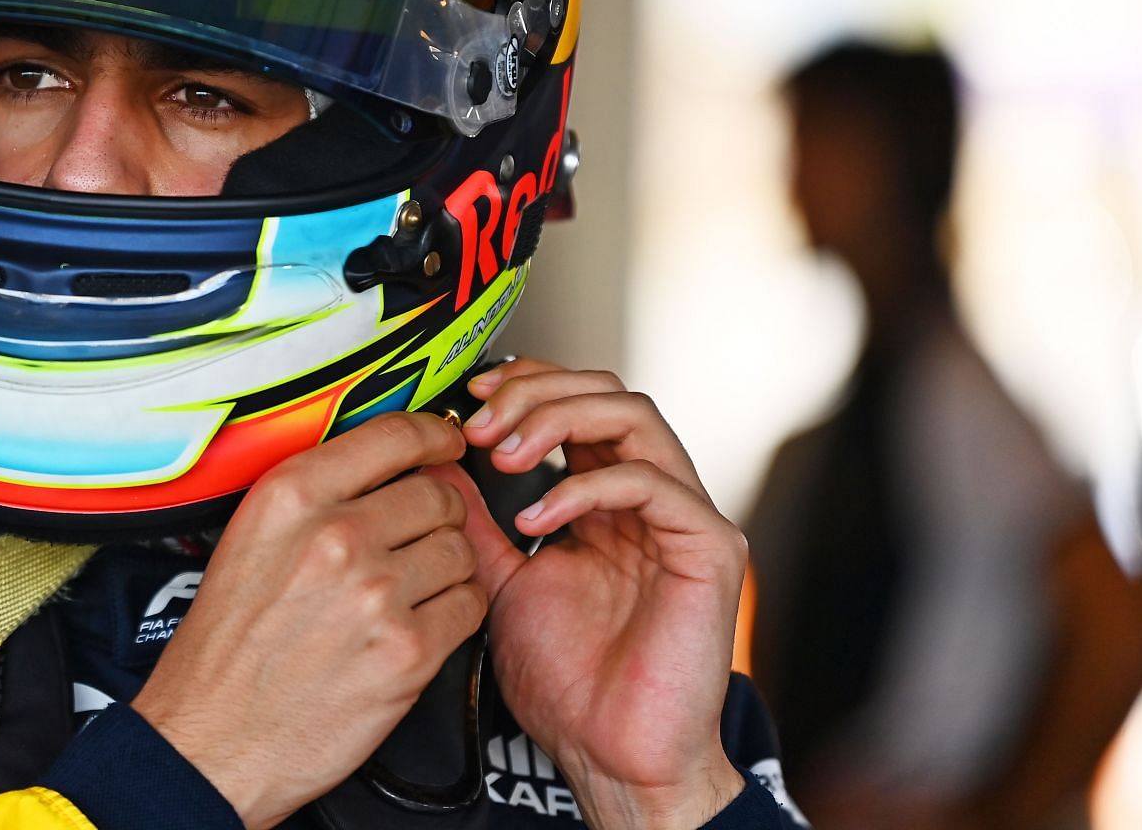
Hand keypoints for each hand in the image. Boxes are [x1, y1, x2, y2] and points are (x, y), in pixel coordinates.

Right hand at [131, 411, 486, 828]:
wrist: (213, 739)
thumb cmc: (228, 647)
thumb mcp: (251, 540)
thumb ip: (316, 495)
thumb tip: (387, 466)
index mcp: (290, 496)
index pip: (393, 435)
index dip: (435, 436)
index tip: (447, 444)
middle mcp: (335, 535)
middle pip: (438, 495)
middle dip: (439, 515)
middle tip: (420, 539)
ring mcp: (376, 593)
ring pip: (460, 550)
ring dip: (447, 567)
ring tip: (411, 591)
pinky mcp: (408, 651)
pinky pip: (469, 605)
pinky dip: (456, 612)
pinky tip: (420, 624)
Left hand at [437, 359, 747, 829]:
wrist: (609, 757)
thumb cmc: (567, 682)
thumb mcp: (497, 580)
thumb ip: (474, 520)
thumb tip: (431, 462)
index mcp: (604, 498)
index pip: (574, 402)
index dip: (523, 385)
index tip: (467, 397)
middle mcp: (648, 496)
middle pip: (605, 391)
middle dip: (535, 391)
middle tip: (478, 423)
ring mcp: (684, 517)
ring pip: (633, 416)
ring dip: (556, 419)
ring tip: (502, 454)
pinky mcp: (710, 548)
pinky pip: (652, 483)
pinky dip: (585, 486)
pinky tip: (535, 519)